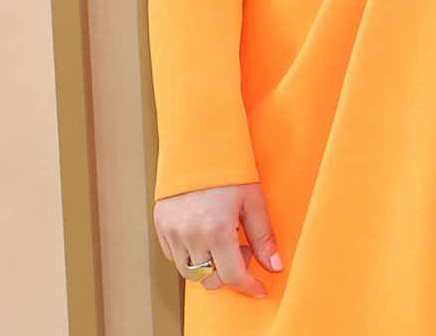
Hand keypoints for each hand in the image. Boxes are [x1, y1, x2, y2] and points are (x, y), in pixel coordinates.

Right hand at [152, 182, 280, 296]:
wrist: (198, 145)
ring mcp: (171, 232)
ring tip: (224, 238)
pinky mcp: (160, 226)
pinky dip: (191, 255)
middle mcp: (190, 236)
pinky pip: (174, 255)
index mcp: (216, 230)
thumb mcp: (254, 201)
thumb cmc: (231, 171)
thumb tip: (275, 266)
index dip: (247, 286)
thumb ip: (263, 237)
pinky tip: (205, 234)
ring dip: (209, 266)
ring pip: (189, 272)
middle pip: (209, 279)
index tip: (259, 289)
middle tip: (242, 247)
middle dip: (229, 273)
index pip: (231, 275)